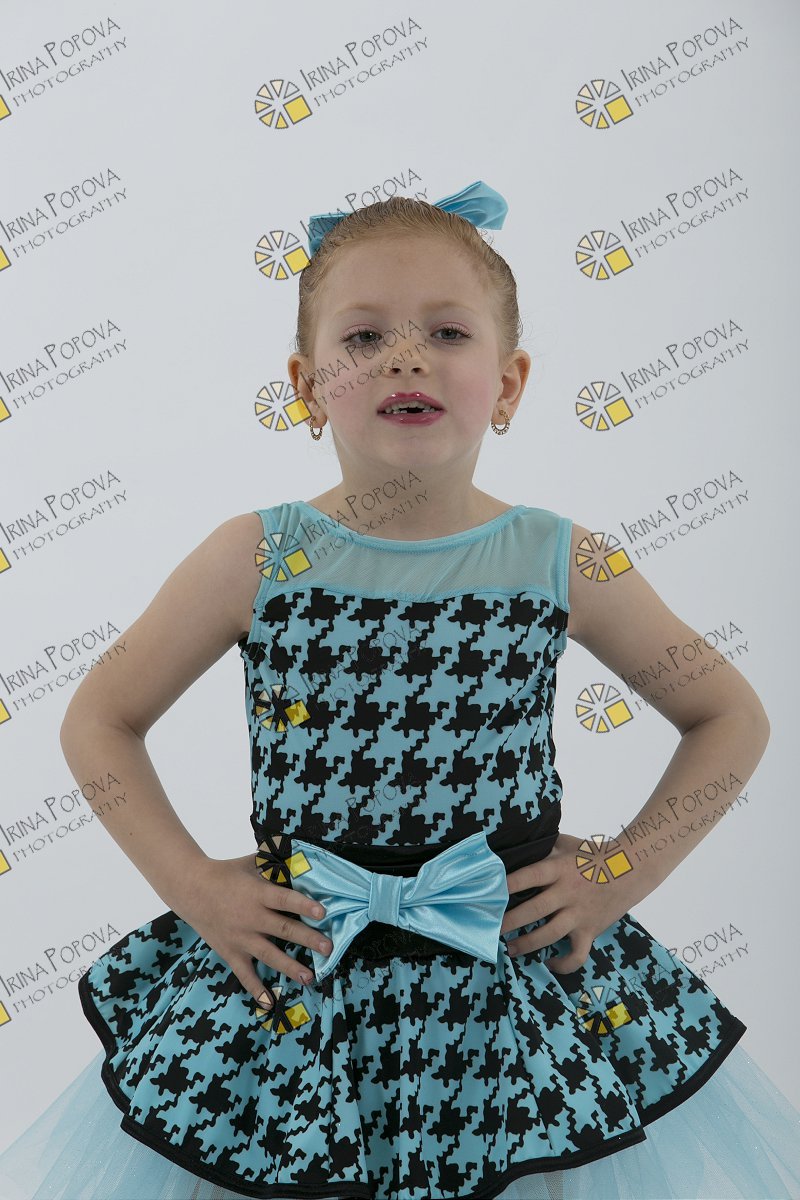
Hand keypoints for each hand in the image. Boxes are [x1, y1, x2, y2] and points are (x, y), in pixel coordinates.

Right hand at [170, 852, 332, 1006]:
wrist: (191, 889)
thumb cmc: (226, 873)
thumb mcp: (251, 862)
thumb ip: (276, 862)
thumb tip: (301, 856)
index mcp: (257, 894)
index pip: (284, 900)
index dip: (303, 906)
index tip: (322, 912)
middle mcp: (250, 918)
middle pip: (283, 930)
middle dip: (308, 939)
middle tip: (328, 948)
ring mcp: (240, 938)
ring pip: (269, 955)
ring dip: (290, 967)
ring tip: (309, 977)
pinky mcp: (231, 952)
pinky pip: (245, 974)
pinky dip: (256, 990)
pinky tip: (270, 1003)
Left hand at [501, 832, 642, 974]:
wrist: (633, 868)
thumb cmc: (595, 854)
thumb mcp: (568, 843)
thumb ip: (544, 846)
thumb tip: (516, 846)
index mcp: (560, 869)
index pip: (529, 876)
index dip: (507, 884)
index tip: (488, 892)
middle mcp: (568, 893)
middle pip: (534, 910)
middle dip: (508, 921)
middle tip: (489, 927)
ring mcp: (579, 915)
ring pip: (549, 935)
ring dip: (526, 944)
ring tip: (509, 949)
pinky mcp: (590, 931)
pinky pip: (577, 955)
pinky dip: (563, 965)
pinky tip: (549, 963)